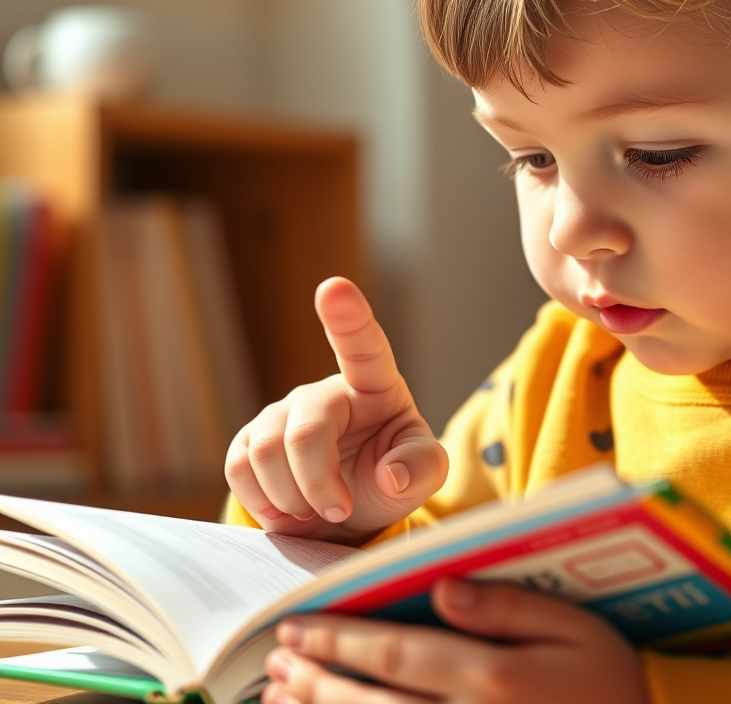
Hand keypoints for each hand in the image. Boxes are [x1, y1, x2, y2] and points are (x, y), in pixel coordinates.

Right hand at [225, 277, 447, 542]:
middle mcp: (323, 391)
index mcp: (375, 384)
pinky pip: (239, 469)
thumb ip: (421, 469)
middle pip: (304, 433)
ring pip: (265, 454)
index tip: (333, 288)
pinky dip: (264, 503)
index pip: (362, 345)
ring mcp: (281, 413)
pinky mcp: (249, 440)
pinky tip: (288, 511)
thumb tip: (392, 476)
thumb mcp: (422, 475)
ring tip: (316, 512)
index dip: (347, 317)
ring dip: (292, 499)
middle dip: (318, 484)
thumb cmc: (392, 476)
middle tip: (340, 512)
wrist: (352, 510)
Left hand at [261, 579, 649, 703]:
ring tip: (281, 695)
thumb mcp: (578, 627)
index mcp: (494, 679)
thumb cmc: (613, 676)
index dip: (340, 639)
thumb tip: (442, 588)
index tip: (295, 626)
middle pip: (371, 702)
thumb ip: (510, 606)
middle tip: (274, 660)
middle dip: (316, 679)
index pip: (396, 654)